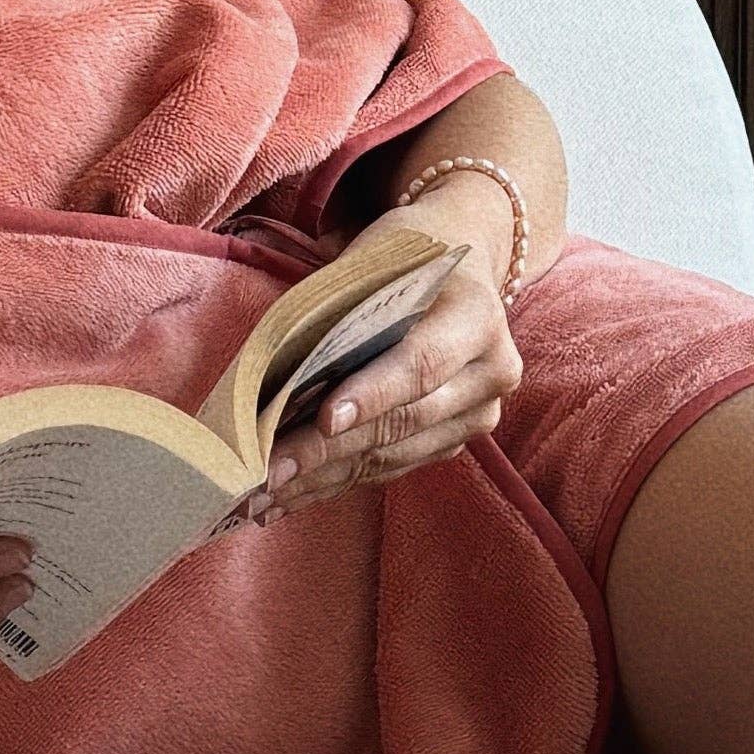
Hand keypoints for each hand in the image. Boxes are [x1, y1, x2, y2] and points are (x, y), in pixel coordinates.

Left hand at [238, 219, 523, 518]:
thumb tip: (271, 381)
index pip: (422, 364)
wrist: (459, 274)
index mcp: (477, 317)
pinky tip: (289, 494)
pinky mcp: (454, 442)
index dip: (372, 394)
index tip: (322, 419)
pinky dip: (336, 481)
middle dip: (328, 450)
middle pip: (404, 420)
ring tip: (262, 494)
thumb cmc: (405, 259)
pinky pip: (390, 467)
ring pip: (393, 455)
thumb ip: (338, 316)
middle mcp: (491, 373)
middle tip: (266, 471)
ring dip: (322, 477)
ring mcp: (477, 415)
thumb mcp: (377, 263)